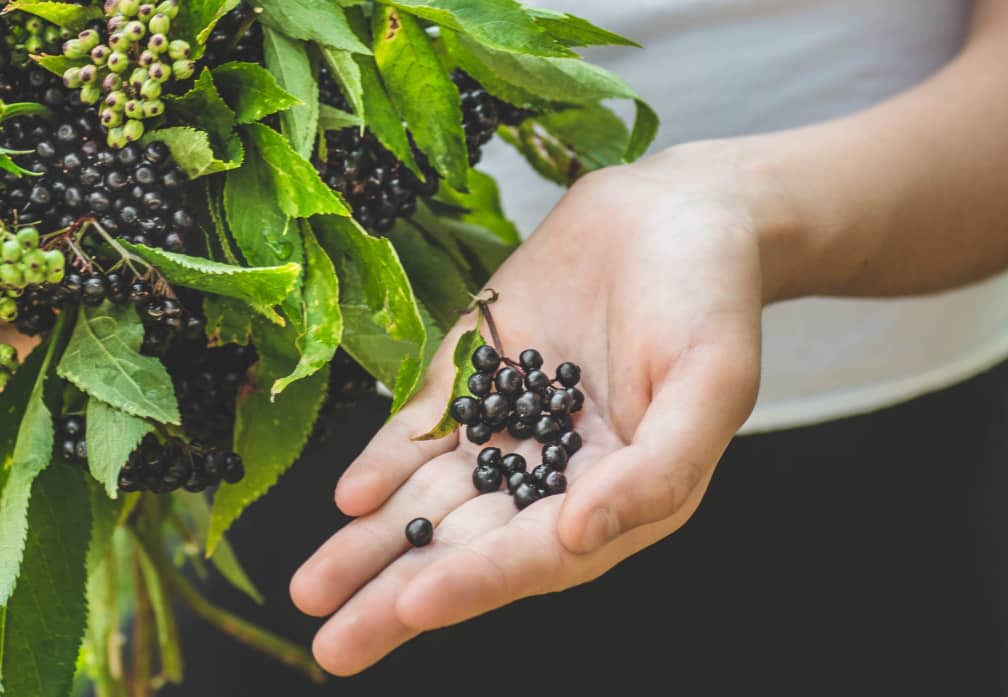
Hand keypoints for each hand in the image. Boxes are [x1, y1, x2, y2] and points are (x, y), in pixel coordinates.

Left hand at [290, 142, 774, 674]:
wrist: (675, 212)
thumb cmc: (710, 297)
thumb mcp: (711, 383)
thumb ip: (656, 471)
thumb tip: (582, 535)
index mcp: (618, 493)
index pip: (538, 554)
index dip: (478, 582)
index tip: (415, 605)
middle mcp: (556, 473)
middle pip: (469, 544)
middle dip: (399, 592)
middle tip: (332, 643)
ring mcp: (509, 424)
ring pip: (432, 496)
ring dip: (372, 543)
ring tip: (311, 588)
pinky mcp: (476, 375)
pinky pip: (423, 428)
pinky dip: (385, 461)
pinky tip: (350, 497)